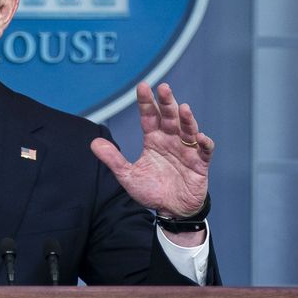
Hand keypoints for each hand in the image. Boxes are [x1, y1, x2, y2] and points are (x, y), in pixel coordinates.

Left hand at [90, 82, 212, 219]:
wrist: (171, 210)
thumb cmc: (151, 190)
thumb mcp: (128, 176)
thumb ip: (113, 159)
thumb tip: (93, 143)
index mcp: (154, 140)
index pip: (150, 117)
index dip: (146, 102)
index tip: (142, 87)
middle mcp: (171, 140)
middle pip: (169, 118)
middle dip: (167, 103)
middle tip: (164, 88)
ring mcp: (187, 150)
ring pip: (188, 130)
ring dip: (186, 119)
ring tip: (183, 108)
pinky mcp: (200, 163)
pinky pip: (204, 151)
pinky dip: (204, 143)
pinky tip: (200, 137)